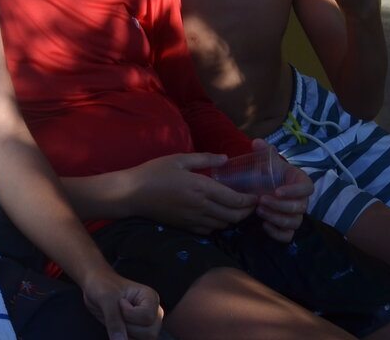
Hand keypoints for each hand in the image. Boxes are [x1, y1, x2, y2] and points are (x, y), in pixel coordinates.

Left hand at [79, 267, 163, 339]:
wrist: (93, 286)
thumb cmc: (102, 285)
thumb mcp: (106, 299)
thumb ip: (114, 321)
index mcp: (151, 297)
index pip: (147, 317)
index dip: (128, 314)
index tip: (120, 301)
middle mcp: (154, 312)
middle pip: (149, 333)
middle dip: (128, 326)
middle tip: (118, 311)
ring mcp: (148, 324)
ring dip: (126, 333)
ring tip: (118, 318)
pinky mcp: (139, 333)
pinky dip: (124, 338)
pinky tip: (118, 327)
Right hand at [128, 153, 255, 232]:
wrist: (132, 195)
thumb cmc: (154, 172)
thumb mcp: (179, 159)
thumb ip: (205, 159)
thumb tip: (226, 159)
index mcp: (201, 187)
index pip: (234, 199)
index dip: (250, 200)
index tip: (257, 195)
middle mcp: (201, 206)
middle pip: (233, 216)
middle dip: (247, 212)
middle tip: (253, 204)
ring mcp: (194, 219)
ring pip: (223, 225)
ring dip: (234, 219)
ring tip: (239, 209)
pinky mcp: (186, 227)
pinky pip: (210, 230)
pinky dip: (219, 224)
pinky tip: (219, 216)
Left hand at [252, 141, 310, 241]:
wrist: (267, 187)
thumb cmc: (271, 173)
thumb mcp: (269, 161)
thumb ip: (264, 151)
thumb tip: (256, 142)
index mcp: (301, 182)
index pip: (307, 188)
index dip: (294, 191)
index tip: (277, 191)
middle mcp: (302, 201)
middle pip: (300, 208)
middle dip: (280, 206)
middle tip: (261, 200)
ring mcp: (296, 216)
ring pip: (294, 223)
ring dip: (277, 218)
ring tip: (259, 211)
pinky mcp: (288, 228)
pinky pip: (288, 236)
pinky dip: (276, 233)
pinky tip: (264, 225)